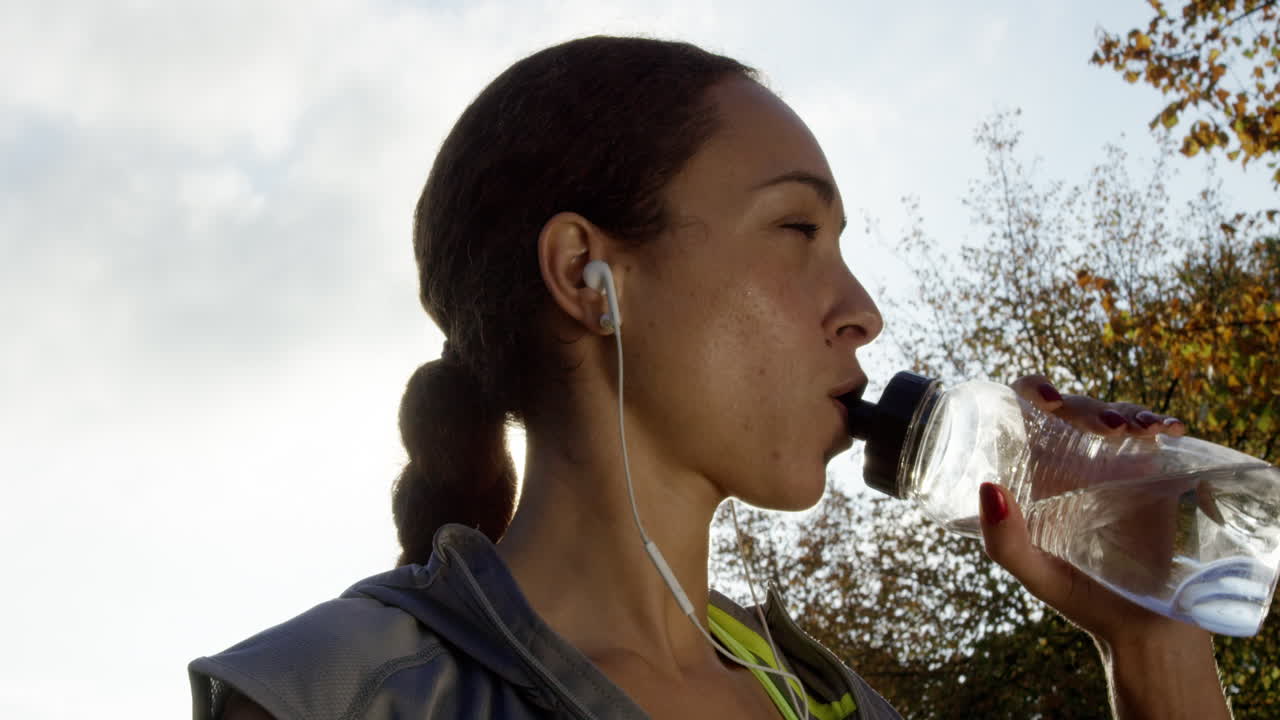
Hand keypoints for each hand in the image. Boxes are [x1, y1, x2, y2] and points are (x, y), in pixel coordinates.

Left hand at [978, 375, 1228, 718]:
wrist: (1143, 629)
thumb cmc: (1081, 597)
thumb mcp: (1034, 573)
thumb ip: (1004, 541)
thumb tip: (988, 485)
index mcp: (1036, 472)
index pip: (1027, 412)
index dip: (1032, 390)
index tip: (1045, 395)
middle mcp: (1072, 462)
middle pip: (1074, 408)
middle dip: (1087, 405)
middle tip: (1105, 427)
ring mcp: (1114, 465)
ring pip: (1116, 415)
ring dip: (1126, 411)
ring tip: (1133, 430)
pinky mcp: (1153, 475)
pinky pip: (1156, 437)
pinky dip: (1160, 423)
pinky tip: (1166, 430)